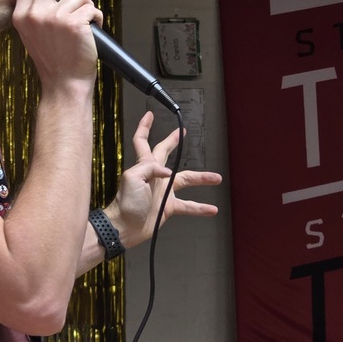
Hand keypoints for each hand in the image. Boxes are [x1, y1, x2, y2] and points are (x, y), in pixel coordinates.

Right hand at [11, 0, 100, 86]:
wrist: (64, 84)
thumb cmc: (52, 61)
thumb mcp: (31, 34)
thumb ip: (34, 11)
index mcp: (21, 16)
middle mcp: (35, 15)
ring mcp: (55, 17)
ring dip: (86, 6)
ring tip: (84, 22)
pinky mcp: (75, 23)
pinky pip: (92, 9)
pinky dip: (96, 18)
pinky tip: (91, 31)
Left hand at [106, 111, 220, 249]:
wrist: (125, 227)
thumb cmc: (126, 202)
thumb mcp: (133, 178)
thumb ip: (149, 167)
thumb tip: (168, 171)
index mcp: (144, 165)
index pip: (142, 141)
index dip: (145, 127)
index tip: (150, 115)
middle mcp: (155, 175)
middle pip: (166, 153)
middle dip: (174, 142)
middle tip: (184, 132)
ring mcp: (163, 191)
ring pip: (186, 180)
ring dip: (202, 178)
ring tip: (217, 178)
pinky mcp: (168, 207)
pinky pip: (188, 205)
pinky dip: (200, 208)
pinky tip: (212, 210)